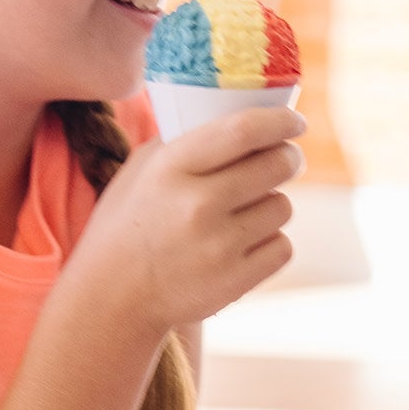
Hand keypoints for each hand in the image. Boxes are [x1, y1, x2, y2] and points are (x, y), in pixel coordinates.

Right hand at [69, 105, 305, 335]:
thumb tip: (241, 111)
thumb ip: (186, 139)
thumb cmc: (129, 224)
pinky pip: (282, 247)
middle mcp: (197, 205)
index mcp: (172, 169)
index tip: (295, 121)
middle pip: (277, 165)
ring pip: (283, 207)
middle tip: (284, 160)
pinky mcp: (236, 281)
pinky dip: (270, 243)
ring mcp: (219, 247)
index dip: (280, 120)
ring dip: (272, 204)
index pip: (244, 130)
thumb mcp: (142, 169)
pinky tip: (244, 243)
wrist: (113, 298)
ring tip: (245, 211)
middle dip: (288, 158)